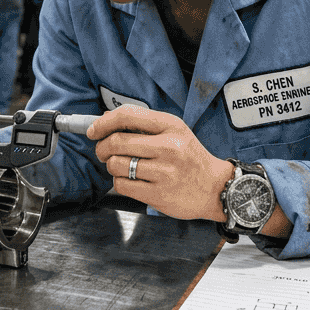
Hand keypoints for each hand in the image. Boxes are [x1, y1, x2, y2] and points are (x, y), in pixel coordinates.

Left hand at [87, 105, 232, 221]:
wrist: (216, 188)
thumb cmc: (191, 159)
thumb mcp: (175, 132)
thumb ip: (144, 125)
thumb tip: (105, 121)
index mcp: (171, 126)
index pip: (127, 116)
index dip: (103, 123)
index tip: (94, 130)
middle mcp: (168, 147)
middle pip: (116, 142)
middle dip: (102, 148)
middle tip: (103, 152)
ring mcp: (164, 172)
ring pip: (116, 165)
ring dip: (112, 166)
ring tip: (123, 167)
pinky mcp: (158, 194)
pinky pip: (122, 185)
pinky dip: (120, 182)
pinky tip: (131, 180)